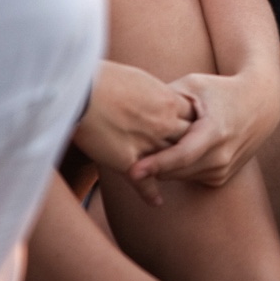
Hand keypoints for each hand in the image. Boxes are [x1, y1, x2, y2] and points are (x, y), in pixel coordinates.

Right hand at [73, 61, 195, 205]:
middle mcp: (163, 124)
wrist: (83, 91)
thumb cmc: (105, 79)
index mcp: (168, 101)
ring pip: (171, 163)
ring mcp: (147, 144)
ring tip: (178, 178)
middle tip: (196, 158)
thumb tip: (156, 96)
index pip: (195, 118)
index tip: (197, 132)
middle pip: (188, 142)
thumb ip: (153, 92)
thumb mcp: (140, 79)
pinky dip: (151, 194)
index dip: (196, 126)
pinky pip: (145, 182)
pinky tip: (156, 202)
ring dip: (174, 171)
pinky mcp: (127, 161)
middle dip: (193, 149)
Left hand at [130, 67, 279, 187]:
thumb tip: (134, 109)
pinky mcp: (221, 178)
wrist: (260, 105)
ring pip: (179, 177)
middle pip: (175, 170)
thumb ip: (165, 98)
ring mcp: (223, 169)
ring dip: (162, 167)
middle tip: (128, 153)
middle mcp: (222, 155)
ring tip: (151, 147)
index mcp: (215, 130)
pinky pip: (188, 178)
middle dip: (150, 165)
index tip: (132, 172)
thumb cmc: (220, 90)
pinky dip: (177, 168)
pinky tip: (174, 150)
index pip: (182, 155)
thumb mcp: (194, 85)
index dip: (156, 164)